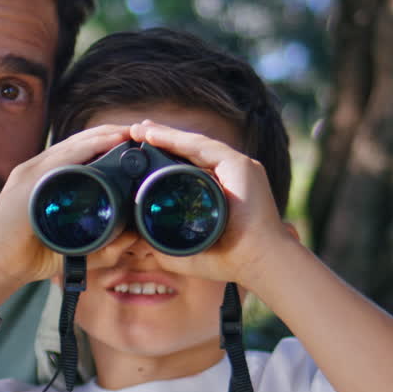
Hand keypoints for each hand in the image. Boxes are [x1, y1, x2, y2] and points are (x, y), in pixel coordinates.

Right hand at [0, 125, 135, 303]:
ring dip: (102, 135)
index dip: (108, 142)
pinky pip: (59, 160)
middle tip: (141, 131)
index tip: (136, 141)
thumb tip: (134, 235)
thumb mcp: (75, 247)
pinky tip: (105, 142)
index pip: (81, 151)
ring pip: (72, 145)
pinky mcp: (25, 183)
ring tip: (130, 132)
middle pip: (79, 142)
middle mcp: (37, 170)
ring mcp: (29, 174)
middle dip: (111, 133)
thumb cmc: (30, 257)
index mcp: (47, 179)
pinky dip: (85, 148)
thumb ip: (104, 244)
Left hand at [127, 120, 299, 286]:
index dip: (166, 153)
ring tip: (140, 129)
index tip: (142, 145)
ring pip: (194, 144)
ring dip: (165, 135)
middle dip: (163, 138)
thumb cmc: (228, 260)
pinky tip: (155, 136)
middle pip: (191, 150)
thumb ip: (162, 243)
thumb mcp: (185, 251)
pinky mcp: (240, 164)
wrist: (257, 262)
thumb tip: (135, 236)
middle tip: (136, 130)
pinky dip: (177, 140)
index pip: (189, 164)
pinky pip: (203, 147)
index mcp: (222, 188)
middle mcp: (230, 173)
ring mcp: (237, 166)